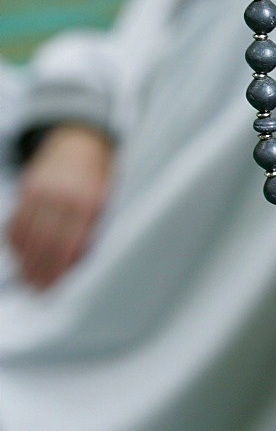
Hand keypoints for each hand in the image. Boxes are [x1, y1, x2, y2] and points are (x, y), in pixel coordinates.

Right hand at [7, 125, 112, 288]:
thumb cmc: (97, 175)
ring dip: (24, 260)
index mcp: (87, 200)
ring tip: (26, 278)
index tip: (53, 286)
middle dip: (39, 270)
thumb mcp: (106, 198)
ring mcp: (42, 190)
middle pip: (45, 242)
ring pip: (27, 233)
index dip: (58, 268)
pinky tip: (18, 254)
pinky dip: (14, 240)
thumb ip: (93, 227)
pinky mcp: (27, 186)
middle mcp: (62, 195)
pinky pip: (16, 219)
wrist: (80, 140)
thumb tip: (77, 262)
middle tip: (36, 289)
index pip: (69, 243)